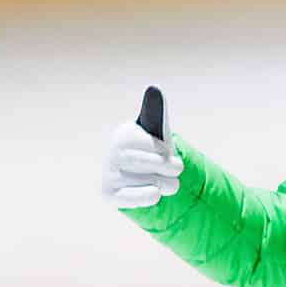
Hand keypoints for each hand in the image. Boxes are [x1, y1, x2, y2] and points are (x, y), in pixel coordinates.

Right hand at [103, 86, 179, 208]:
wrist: (144, 180)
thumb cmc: (153, 152)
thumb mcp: (158, 131)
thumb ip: (156, 111)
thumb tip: (154, 88)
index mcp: (124, 134)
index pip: (145, 141)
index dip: (161, 149)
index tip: (166, 151)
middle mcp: (111, 152)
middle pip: (144, 162)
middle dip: (166, 167)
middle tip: (177, 169)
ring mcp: (108, 173)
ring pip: (145, 182)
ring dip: (164, 184)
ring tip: (170, 184)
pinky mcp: (109, 193)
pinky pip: (133, 198)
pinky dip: (148, 197)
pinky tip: (155, 193)